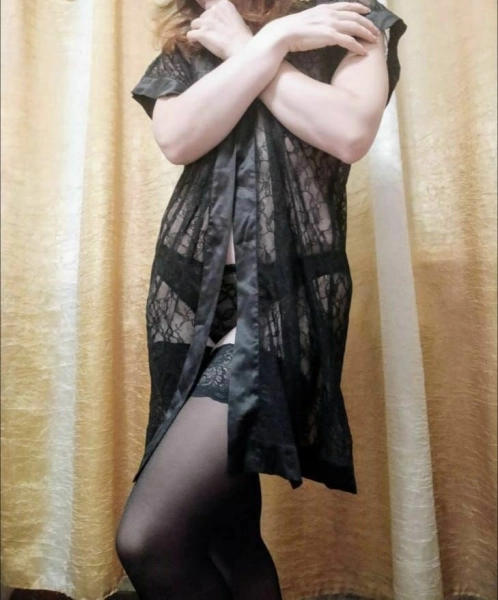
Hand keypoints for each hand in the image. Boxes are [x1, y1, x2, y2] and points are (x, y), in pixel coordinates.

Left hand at [186, 0, 252, 59]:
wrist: (241, 49)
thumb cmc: (243, 38)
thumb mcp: (237, 19)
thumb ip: (227, 16)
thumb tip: (223, 22)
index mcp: (224, 4)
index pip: (208, 4)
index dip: (208, 14)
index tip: (209, 22)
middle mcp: (214, 10)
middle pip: (202, 16)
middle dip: (204, 25)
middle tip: (211, 35)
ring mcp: (206, 21)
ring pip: (194, 24)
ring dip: (198, 31)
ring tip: (204, 40)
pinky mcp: (201, 33)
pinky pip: (190, 35)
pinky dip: (192, 40)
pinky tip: (197, 44)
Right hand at [263, 1, 380, 55]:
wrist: (283, 34)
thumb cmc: (291, 31)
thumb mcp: (307, 20)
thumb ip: (318, 21)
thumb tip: (321, 27)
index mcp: (324, 8)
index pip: (346, 5)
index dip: (359, 7)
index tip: (367, 11)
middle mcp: (330, 14)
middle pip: (355, 16)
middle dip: (368, 23)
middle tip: (376, 30)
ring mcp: (330, 24)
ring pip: (355, 27)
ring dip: (366, 33)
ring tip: (374, 40)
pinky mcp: (329, 36)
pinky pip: (349, 41)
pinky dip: (358, 46)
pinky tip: (363, 51)